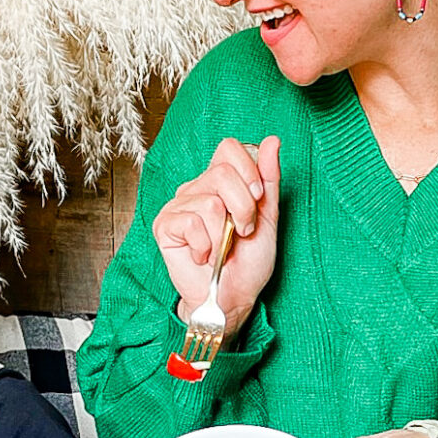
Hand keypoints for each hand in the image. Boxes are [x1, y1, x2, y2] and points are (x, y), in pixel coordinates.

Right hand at [152, 136, 279, 336]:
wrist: (233, 297)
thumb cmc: (248, 262)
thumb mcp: (268, 216)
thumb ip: (268, 179)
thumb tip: (272, 140)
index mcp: (220, 181)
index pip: (229, 148)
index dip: (249, 172)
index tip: (257, 200)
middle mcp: (196, 188)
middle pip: (222, 173)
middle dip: (243, 208)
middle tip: (242, 232)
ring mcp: (178, 205)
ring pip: (210, 202)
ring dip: (224, 234)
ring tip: (222, 249)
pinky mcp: (164, 225)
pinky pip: (192, 223)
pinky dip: (206, 246)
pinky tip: (203, 256)